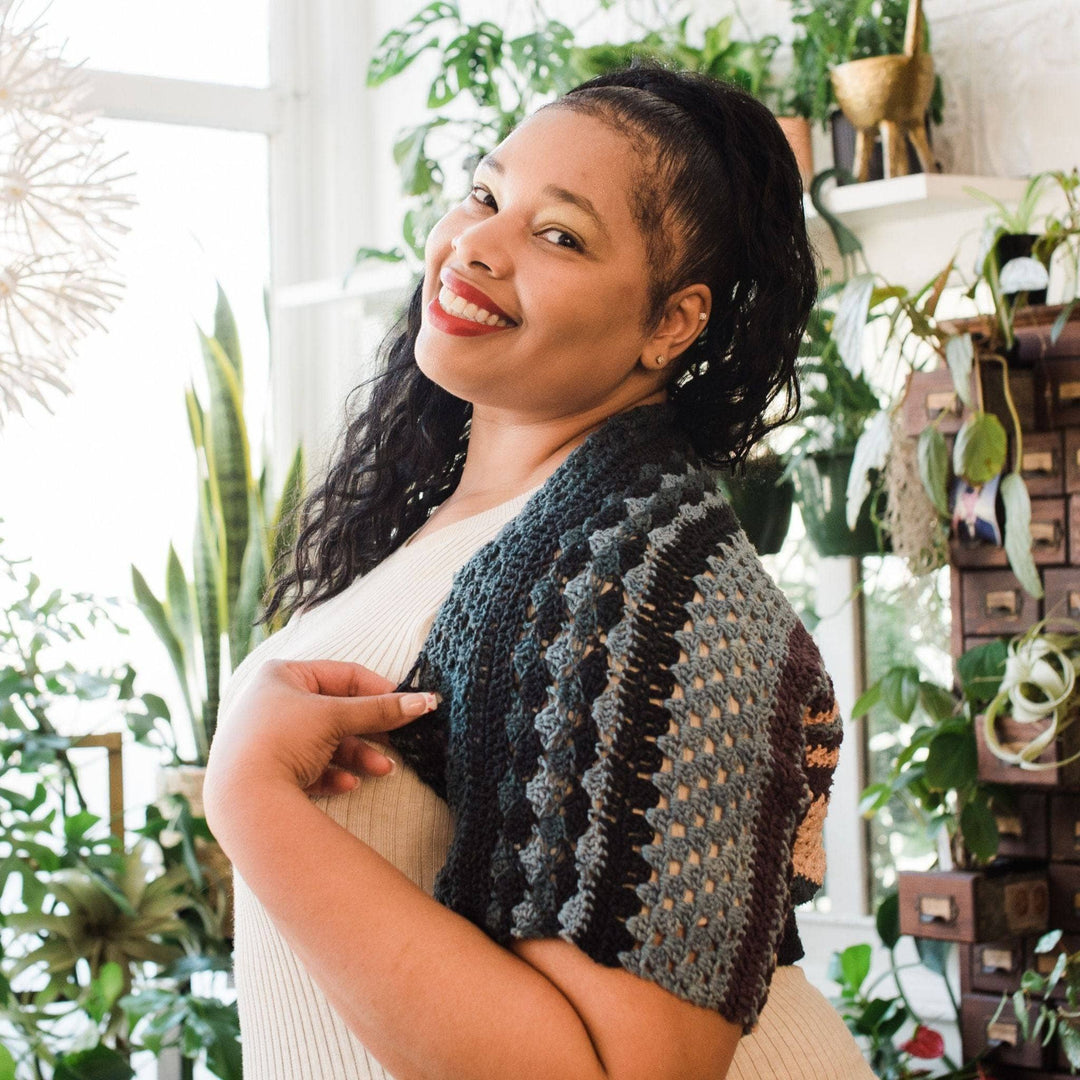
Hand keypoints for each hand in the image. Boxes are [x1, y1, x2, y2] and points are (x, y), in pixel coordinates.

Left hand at [204, 659, 436, 812]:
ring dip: (357, 756)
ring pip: (326, 743)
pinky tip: (348, 785)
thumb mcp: (335, 718)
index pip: (343, 675)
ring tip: (383, 770)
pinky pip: (309, 767)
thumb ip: (381, 710)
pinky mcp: (268, 771)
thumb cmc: (282, 740)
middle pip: (336, 712)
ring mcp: (268, 738)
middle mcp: (271, 702)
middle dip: (369, 731)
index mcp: (282, 675)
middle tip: (398, 741)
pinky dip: (332, 774)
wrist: (242, 797)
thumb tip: (427, 701)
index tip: (407, 705)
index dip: (378, 690)